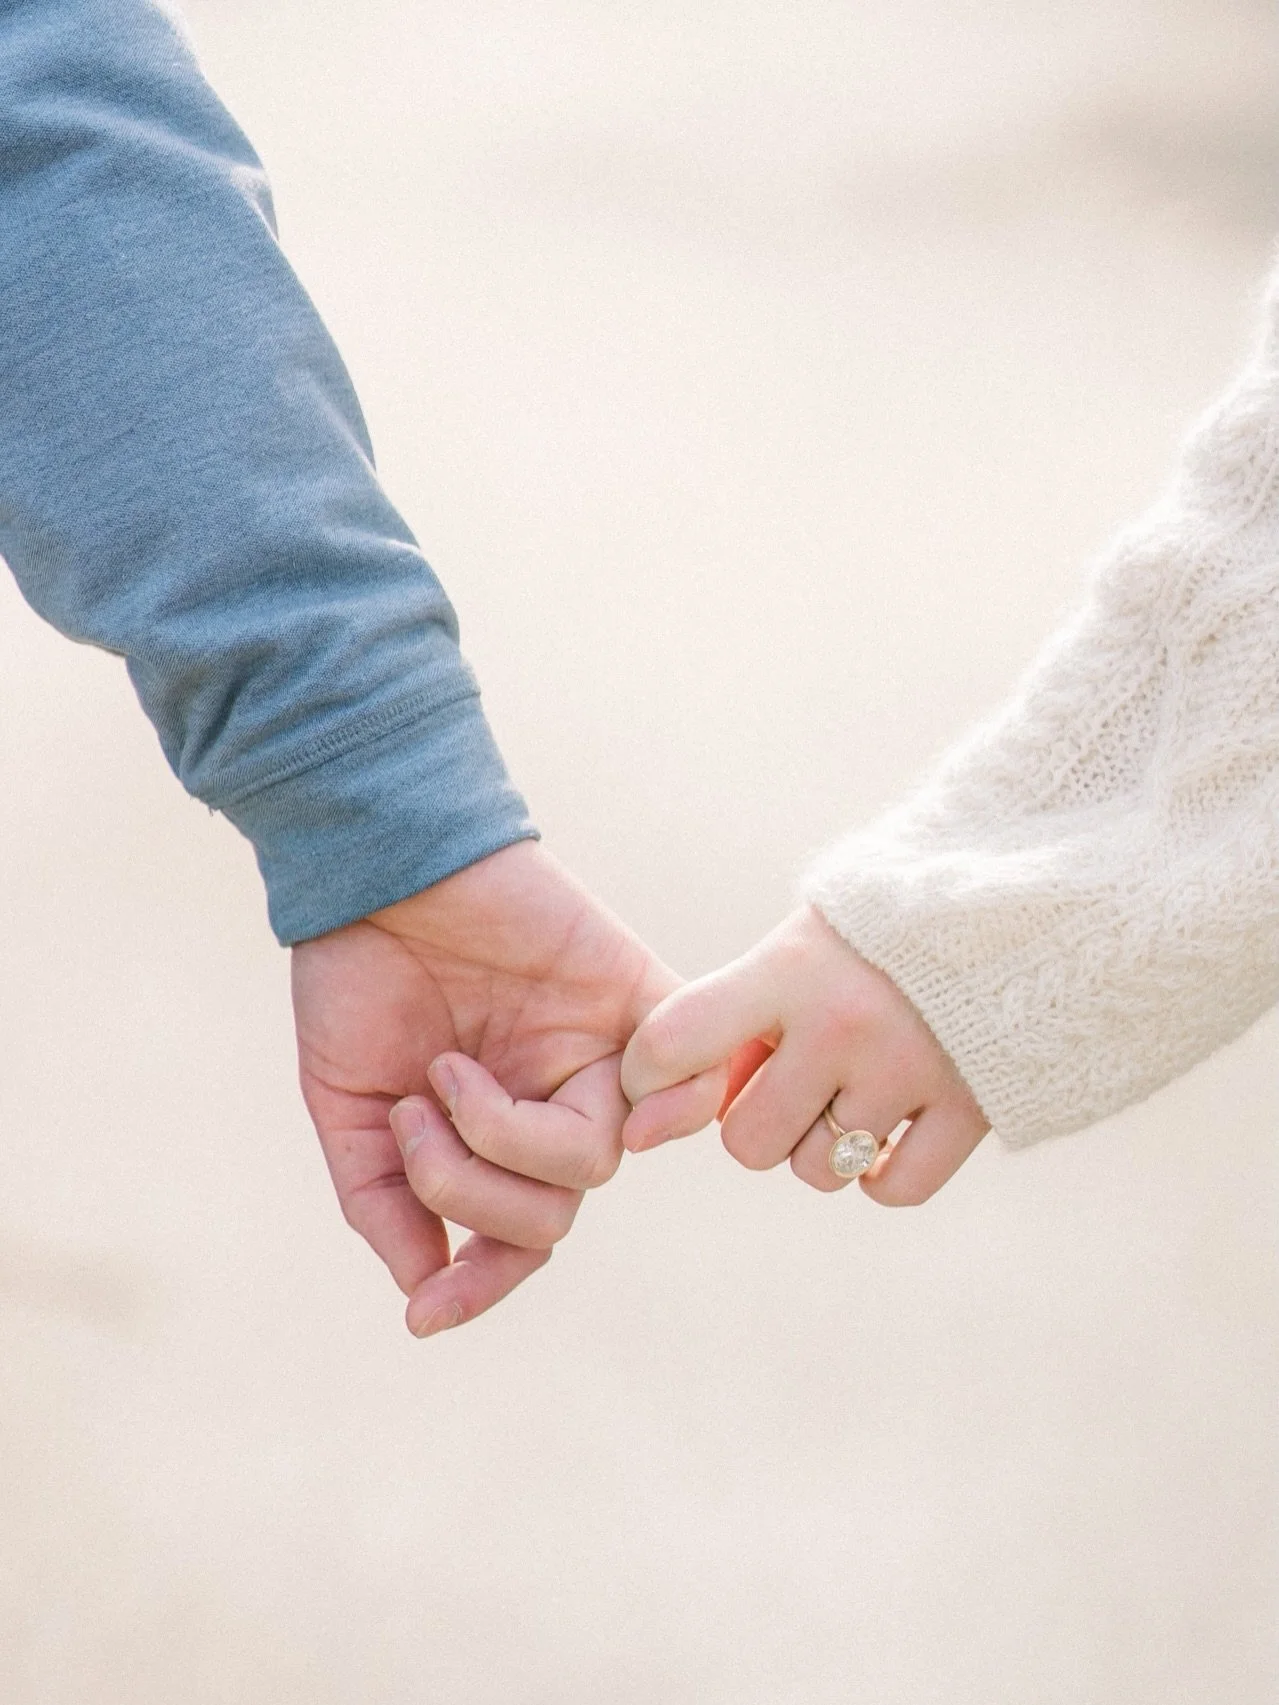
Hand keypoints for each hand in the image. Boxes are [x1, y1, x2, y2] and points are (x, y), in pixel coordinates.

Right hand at [292, 842, 696, 1335]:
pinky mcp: (639, 998)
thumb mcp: (349, 1107)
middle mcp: (554, 1102)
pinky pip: (690, 1074)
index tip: (426, 1315)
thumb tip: (425, 1292)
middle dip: (467, 1188)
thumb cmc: (359, 977)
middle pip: (552, 1216)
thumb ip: (385, 1202)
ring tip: (447, 1070)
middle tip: (415, 1114)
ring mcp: (600, 1055)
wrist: (377, 870)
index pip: (516, 1239)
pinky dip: (670, 1103)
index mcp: (494, 1133)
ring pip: (592, 1163)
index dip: (478, 1286)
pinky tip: (611, 1100)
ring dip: (500, 1135)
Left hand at [620, 905, 987, 1204]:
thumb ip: (739, 1010)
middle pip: (748, 1142)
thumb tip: (669, 1105)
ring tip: (849, 1092)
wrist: (1026, 899)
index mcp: (789, 969)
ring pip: (817, 1170)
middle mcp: (843, 1025)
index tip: (658, 1079)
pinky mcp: (972, 1109)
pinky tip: (888, 1132)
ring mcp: (910, 1071)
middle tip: (789, 1083)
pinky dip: (881, 1175)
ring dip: (821, 1146)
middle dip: (757, 1122)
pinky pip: (892, 1190)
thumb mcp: (805, 941)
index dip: (648, 1074)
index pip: (675, 1040)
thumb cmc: (886, 929)